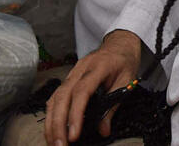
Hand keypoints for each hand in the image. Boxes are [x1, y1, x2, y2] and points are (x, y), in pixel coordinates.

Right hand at [45, 30, 141, 145]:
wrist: (119, 43)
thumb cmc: (124, 61)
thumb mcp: (127, 82)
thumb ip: (113, 105)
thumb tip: (103, 130)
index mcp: (98, 67)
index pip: (82, 92)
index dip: (75, 114)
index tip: (74, 134)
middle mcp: (80, 69)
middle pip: (63, 96)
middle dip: (58, 123)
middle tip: (60, 144)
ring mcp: (72, 73)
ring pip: (55, 97)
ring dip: (51, 121)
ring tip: (53, 142)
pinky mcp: (68, 79)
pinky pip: (55, 97)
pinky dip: (51, 114)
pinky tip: (51, 128)